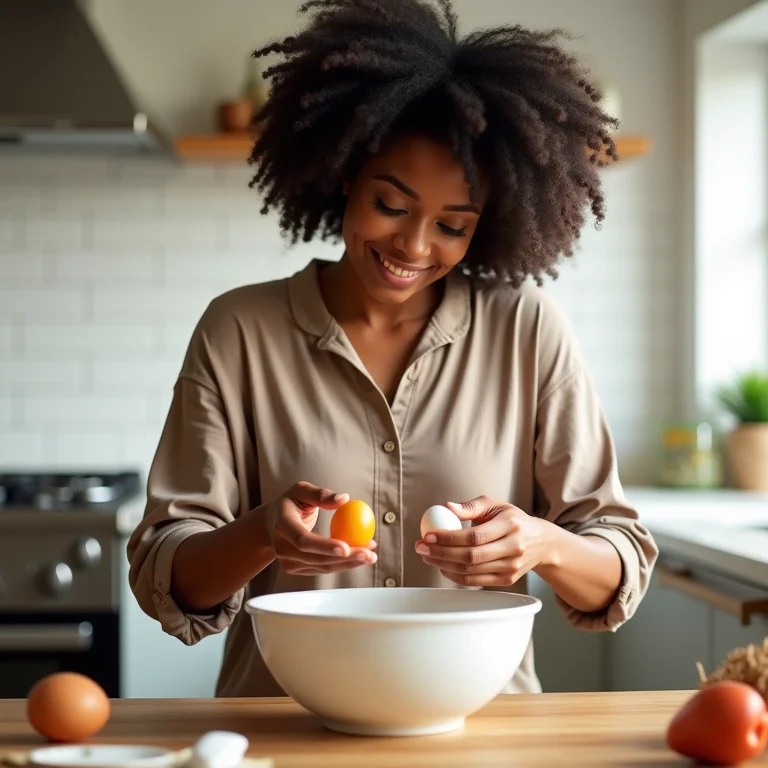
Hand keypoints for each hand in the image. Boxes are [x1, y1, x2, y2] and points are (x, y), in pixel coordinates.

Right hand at [266, 481, 376, 574]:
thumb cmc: (290, 502)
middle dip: (345, 559)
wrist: (270, 523)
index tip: (347, 547)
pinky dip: (343, 563)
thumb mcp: (301, 490)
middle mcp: (282, 547)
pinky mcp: (296, 569)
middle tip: (369, 553)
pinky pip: (323, 568)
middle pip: (316, 558)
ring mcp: (287, 561)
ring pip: (322, 567)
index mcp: (282, 524)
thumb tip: (344, 499)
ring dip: (349, 562)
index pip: (303, 540)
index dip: (325, 546)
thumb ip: (320, 494)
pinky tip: (360, 553)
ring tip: (371, 553)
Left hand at [414, 496, 553, 586]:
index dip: (448, 537)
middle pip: (471, 556)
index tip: (427, 535)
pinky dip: (455, 576)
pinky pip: (475, 581)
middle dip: (440, 553)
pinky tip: (442, 566)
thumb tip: (446, 507)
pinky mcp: (507, 580)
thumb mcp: (495, 505)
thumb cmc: (512, 519)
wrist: (540, 542)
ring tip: (427, 556)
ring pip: (471, 571)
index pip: (474, 536)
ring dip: (444, 565)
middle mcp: (513, 548)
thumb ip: (470, 506)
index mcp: (510, 525)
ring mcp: (511, 567)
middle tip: (421, 547)